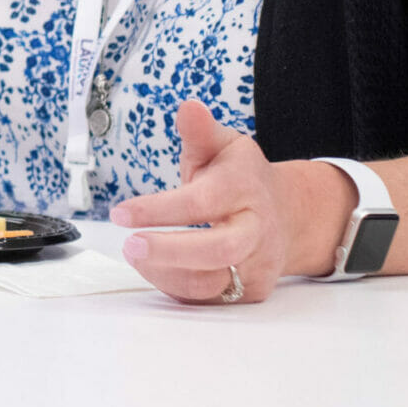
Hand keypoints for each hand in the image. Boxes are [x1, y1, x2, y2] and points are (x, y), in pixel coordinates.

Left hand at [110, 99, 288, 304]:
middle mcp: (256, 230)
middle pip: (217, 250)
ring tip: (134, 254)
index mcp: (244, 188)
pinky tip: (153, 268)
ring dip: (166, 273)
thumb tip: (188, 106)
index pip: (202, 203)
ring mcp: (257, 265)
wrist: (287, 214)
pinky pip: (209, 300)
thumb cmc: (238, 176)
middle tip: (129, 244)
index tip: (120, 213)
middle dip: (168, 251)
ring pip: (212, 284)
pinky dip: (176, 287)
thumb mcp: (222, 146)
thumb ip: (200, 131)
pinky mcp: (251, 291)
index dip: (159, 210)